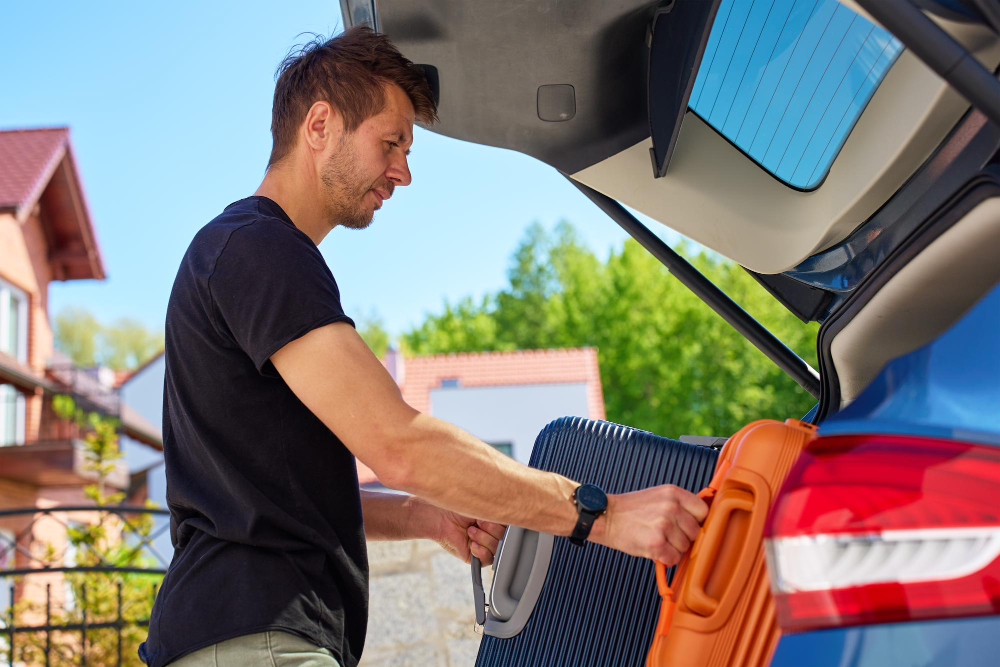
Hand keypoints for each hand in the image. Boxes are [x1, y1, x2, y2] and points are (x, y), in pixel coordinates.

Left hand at [435, 508, 505, 564]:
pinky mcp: (473, 557)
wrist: (440, 516)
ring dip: (484, 539)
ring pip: (496, 549)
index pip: (510, 529)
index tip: (492, 515)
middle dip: (492, 529)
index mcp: (495, 521)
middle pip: (505, 539)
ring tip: (471, 530)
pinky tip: (472, 543)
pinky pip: (487, 560)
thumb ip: (500, 511)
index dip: (503, 523)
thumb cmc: (460, 506)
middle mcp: (490, 534)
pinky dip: (481, 552)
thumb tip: (514, 517)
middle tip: (478, 522)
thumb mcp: (484, 506)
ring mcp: (482, 546)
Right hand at [589, 485, 708, 565]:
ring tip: (657, 540)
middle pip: (696, 532)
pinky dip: (665, 558)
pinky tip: (653, 549)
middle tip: (666, 535)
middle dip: (683, 538)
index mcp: (674, 493)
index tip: (687, 526)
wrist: (606, 517)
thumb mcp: (658, 496)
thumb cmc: (630, 510)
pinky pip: (673, 558)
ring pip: (685, 547)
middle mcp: (671, 507)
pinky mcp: (656, 543)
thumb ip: (680, 505)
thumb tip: (701, 521)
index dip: (696, 522)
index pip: (703, 511)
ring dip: (673, 549)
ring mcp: (664, 525)